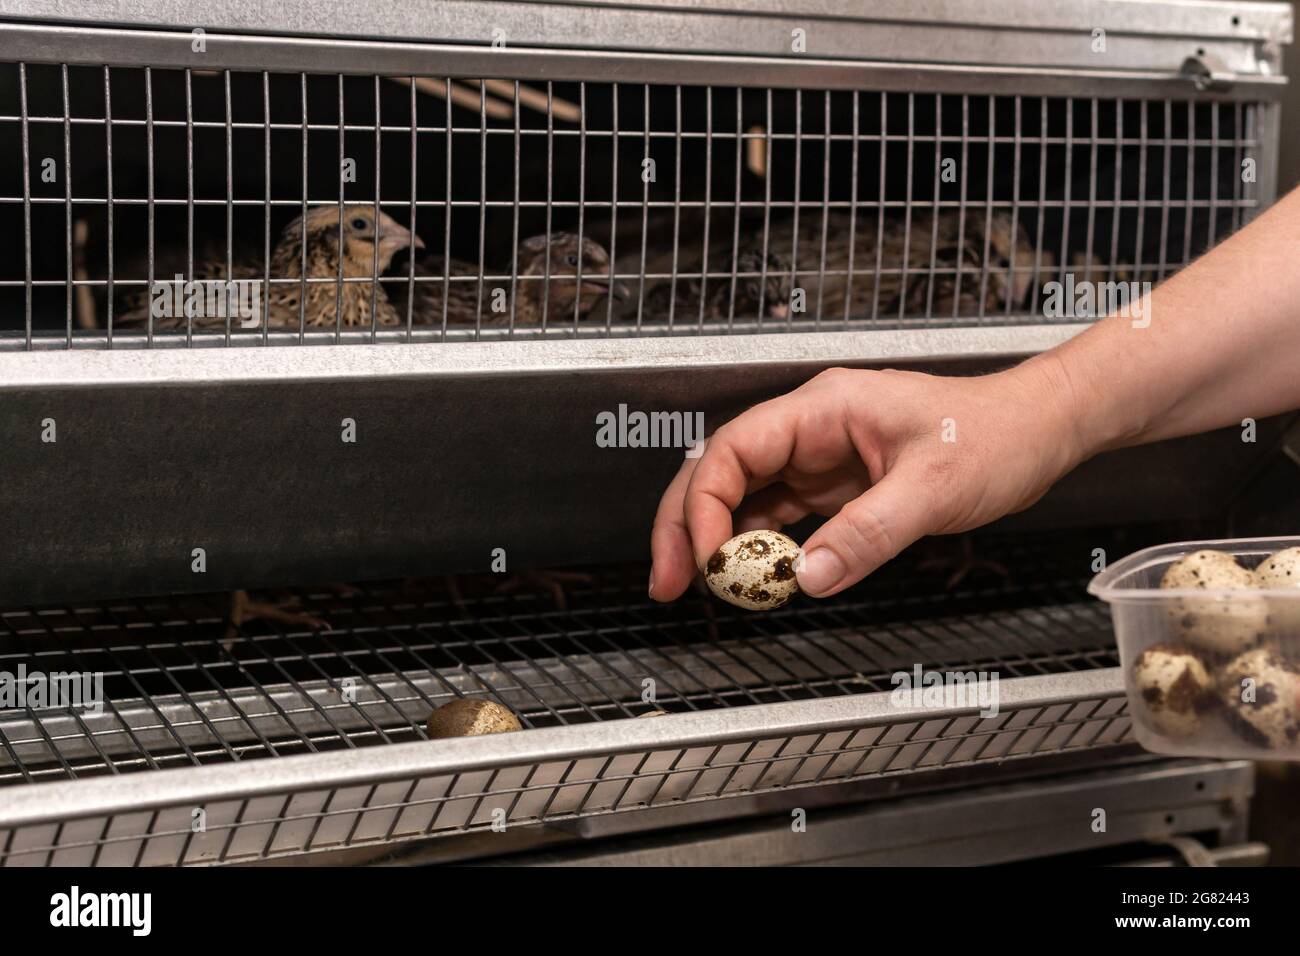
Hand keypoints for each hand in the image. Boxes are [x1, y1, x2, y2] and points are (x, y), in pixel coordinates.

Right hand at [649, 357, 1084, 599]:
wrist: (1037, 432)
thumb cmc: (995, 433)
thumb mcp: (933, 488)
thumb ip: (868, 533)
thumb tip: (809, 577)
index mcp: (823, 409)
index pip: (734, 448)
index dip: (705, 503)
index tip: (704, 556)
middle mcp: (811, 429)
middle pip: (721, 471)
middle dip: (685, 525)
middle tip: (667, 581)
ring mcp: (819, 458)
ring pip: (743, 496)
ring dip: (716, 541)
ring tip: (698, 588)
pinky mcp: (836, 486)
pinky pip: (779, 517)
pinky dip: (759, 549)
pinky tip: (753, 578)